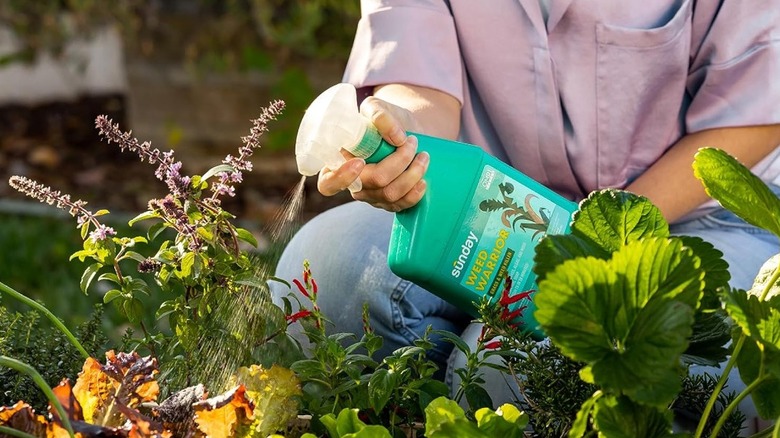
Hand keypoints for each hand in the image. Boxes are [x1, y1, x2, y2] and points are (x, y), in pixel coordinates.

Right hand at [317, 96, 430, 211]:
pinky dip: (415, 194)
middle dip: (397, 162)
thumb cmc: (385, 119)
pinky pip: (400, 205)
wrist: (406, 132)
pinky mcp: (387, 202)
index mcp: (338, 161)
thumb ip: (379, 114)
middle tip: (412, 142)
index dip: (340, 178)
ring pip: (389, 194)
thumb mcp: (377, 107)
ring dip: (411, 174)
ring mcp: (370, 195)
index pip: (328, 183)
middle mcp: (351, 183)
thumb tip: (397, 137)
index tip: (359, 162)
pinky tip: (423, 181)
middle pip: (370, 183)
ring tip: (424, 155)